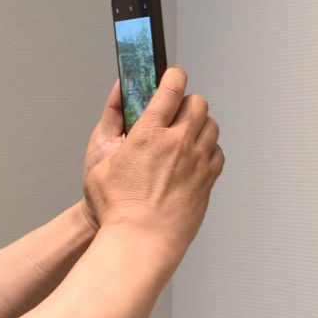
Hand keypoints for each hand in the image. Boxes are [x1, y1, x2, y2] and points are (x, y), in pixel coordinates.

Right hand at [82, 67, 223, 255]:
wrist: (140, 242)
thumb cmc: (116, 207)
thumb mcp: (100, 156)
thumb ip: (113, 117)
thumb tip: (121, 89)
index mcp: (150, 133)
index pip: (172, 87)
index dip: (173, 75)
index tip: (172, 76)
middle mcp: (179, 144)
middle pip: (197, 102)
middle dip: (186, 102)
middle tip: (175, 111)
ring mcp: (197, 162)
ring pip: (211, 125)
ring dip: (199, 124)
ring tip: (185, 135)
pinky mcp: (208, 180)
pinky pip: (218, 152)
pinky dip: (208, 149)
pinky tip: (193, 158)